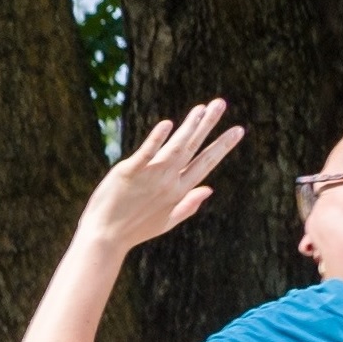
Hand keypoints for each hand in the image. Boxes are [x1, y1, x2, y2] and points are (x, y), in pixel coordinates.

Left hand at [79, 98, 240, 251]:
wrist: (105, 238)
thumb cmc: (134, 230)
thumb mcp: (166, 221)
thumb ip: (189, 205)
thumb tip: (209, 189)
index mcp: (179, 192)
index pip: (205, 163)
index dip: (222, 145)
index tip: (238, 129)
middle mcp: (168, 182)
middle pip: (192, 148)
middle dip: (208, 125)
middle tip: (221, 103)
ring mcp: (149, 176)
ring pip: (175, 147)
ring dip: (189, 126)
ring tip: (202, 107)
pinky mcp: (128, 172)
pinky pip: (146, 153)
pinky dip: (157, 139)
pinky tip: (168, 124)